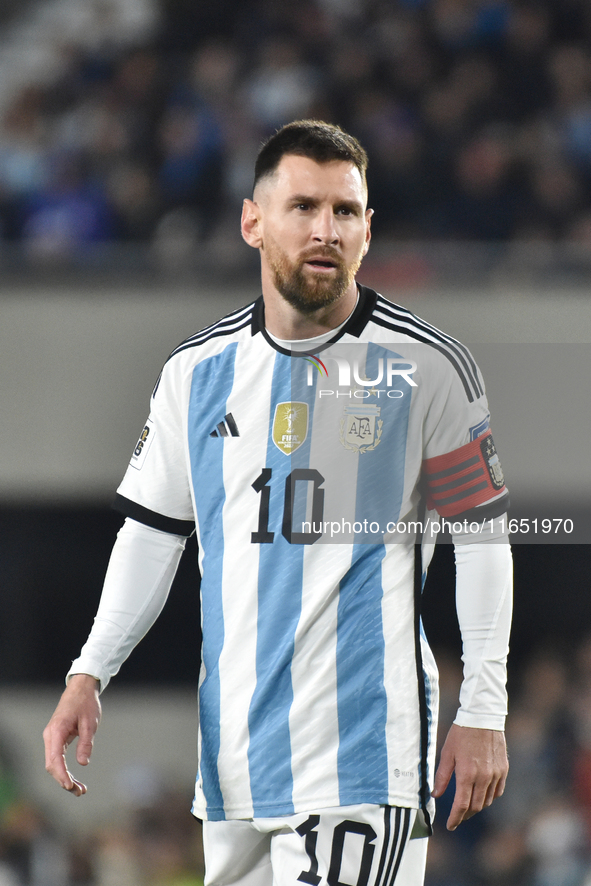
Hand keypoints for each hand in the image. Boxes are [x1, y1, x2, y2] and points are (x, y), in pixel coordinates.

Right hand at [43, 674, 100, 796]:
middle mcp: (50, 735)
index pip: (55, 759)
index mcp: (57, 731)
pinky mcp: (57, 738)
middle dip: (64, 780)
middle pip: (52, 765)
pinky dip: (65, 769)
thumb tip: (83, 763)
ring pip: (54, 763)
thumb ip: (86, 743)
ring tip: (80, 790)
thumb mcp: (90, 723)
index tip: (70, 786)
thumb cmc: (86, 703)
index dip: (61, 775)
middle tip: (80, 792)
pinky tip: (74, 779)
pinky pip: (58, 758)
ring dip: (64, 777)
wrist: (81, 688)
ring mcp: (52, 737)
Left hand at [432, 724, 507, 830]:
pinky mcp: (503, 769)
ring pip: (487, 801)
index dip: (455, 818)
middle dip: (464, 815)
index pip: (461, 805)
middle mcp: (483, 777)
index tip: (450, 825)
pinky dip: (489, 797)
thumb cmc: (461, 733)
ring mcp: (495, 774)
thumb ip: (442, 776)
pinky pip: (497, 791)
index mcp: (467, 774)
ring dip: (476, 807)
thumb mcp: (447, 753)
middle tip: (457, 817)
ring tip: (467, 807)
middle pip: (475, 807)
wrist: (482, 717)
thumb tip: (435, 794)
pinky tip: (482, 795)